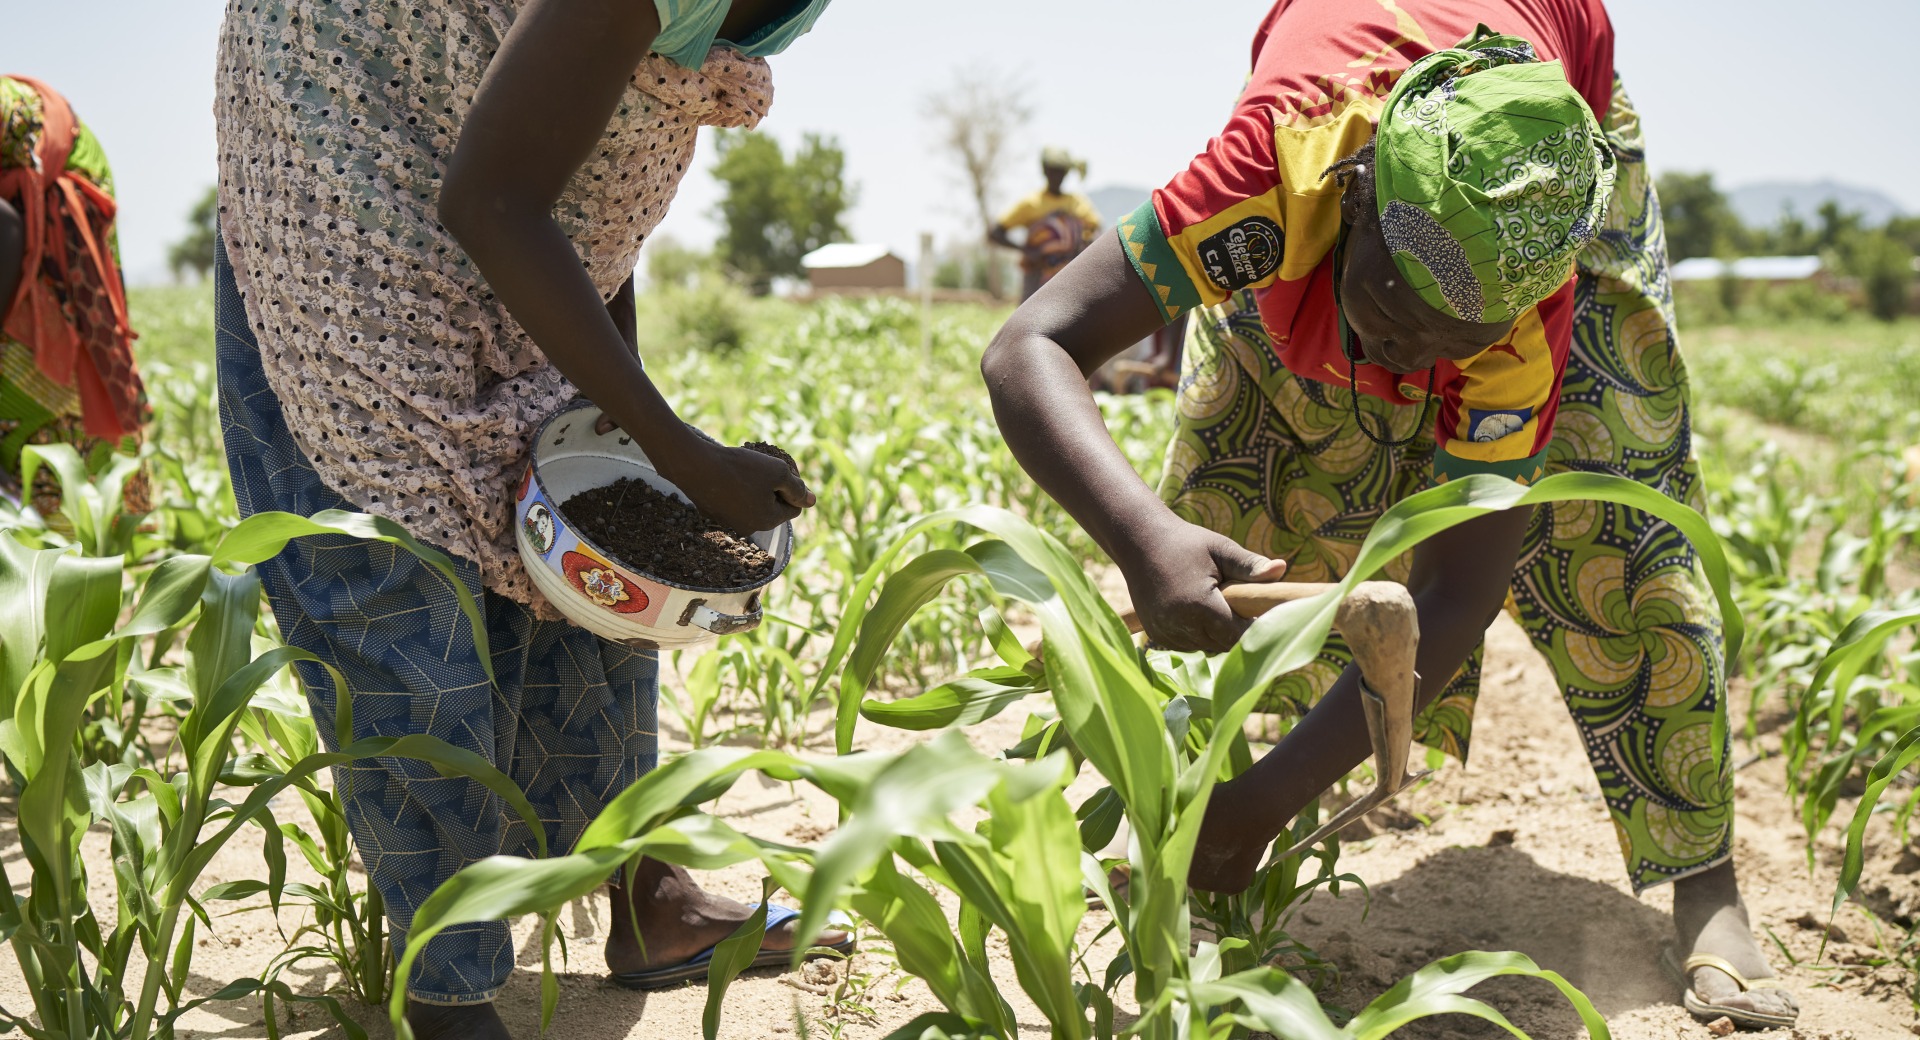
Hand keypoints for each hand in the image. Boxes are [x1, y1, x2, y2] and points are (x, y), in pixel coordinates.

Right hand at [655, 437, 813, 535]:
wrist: (696, 466)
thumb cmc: (740, 468)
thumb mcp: (778, 472)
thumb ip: (797, 488)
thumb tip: (811, 500)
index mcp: (768, 520)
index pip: (794, 509)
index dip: (792, 488)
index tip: (781, 471)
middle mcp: (750, 528)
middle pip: (773, 508)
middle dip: (773, 490)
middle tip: (763, 468)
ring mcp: (729, 523)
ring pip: (752, 505)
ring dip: (754, 489)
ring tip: (744, 470)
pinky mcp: (713, 513)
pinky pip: (733, 502)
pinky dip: (735, 490)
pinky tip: (728, 474)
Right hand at [1116, 517, 1286, 653]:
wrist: (1139, 542)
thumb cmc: (1186, 543)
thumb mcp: (1220, 549)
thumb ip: (1250, 565)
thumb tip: (1282, 570)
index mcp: (1199, 604)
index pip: (1238, 635)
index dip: (1254, 629)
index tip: (1264, 615)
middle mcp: (1179, 624)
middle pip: (1223, 645)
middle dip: (1236, 631)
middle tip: (1243, 607)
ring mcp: (1165, 632)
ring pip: (1206, 647)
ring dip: (1217, 634)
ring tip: (1219, 606)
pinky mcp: (1156, 635)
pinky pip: (1188, 644)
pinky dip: (1198, 634)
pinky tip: (1199, 612)